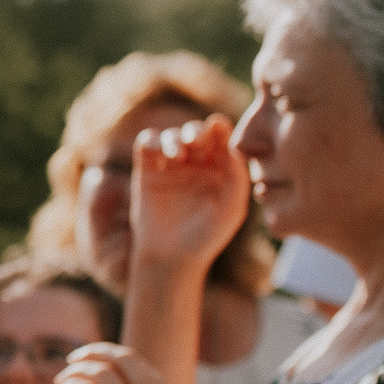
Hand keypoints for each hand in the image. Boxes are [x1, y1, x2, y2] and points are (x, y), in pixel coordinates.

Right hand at [129, 115, 249, 275]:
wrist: (170, 257)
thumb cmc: (206, 237)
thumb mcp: (231, 210)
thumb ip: (237, 180)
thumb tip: (235, 148)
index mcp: (221, 170)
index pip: (222, 139)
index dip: (220, 128)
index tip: (218, 126)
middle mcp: (196, 164)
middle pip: (196, 132)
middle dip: (196, 130)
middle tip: (195, 140)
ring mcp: (170, 166)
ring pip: (171, 135)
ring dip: (174, 138)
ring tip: (176, 155)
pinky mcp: (146, 170)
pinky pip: (146, 144)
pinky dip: (151, 141)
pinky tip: (158, 154)